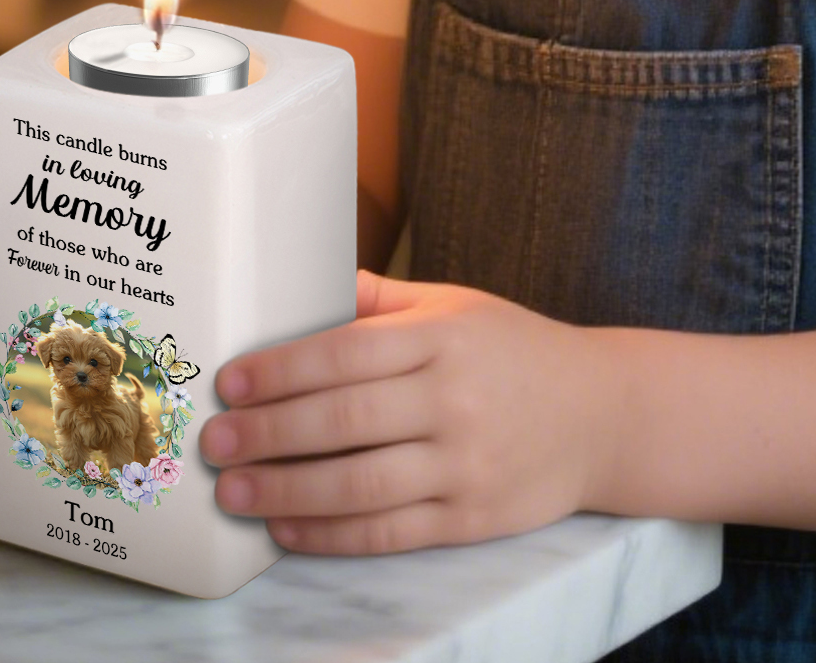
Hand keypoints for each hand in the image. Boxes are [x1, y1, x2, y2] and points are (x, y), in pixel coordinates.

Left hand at [199, 269, 590, 554]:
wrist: (602, 413)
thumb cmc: (515, 350)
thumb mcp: (456, 305)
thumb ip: (382, 300)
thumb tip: (309, 282)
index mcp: (442, 338)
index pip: (347, 352)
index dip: (282, 369)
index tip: (231, 381)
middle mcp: (452, 400)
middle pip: (344, 421)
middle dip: (268, 433)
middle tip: (213, 442)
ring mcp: (464, 464)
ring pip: (359, 485)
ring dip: (286, 492)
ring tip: (234, 491)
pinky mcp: (471, 518)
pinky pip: (389, 531)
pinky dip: (331, 534)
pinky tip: (287, 528)